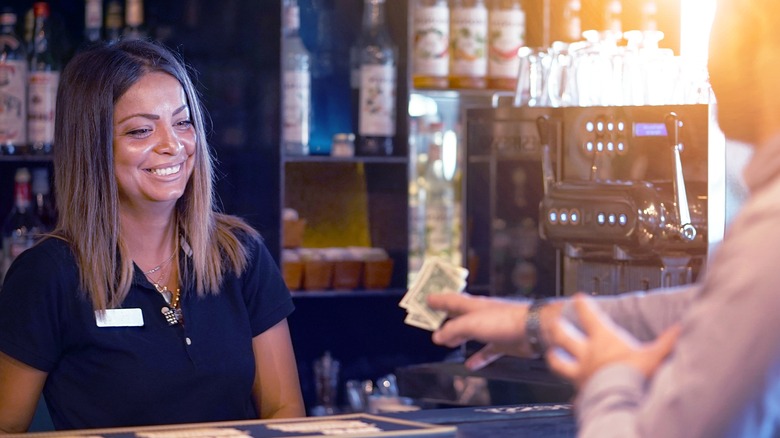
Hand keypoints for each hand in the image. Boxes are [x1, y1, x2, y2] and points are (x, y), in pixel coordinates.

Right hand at [427, 293, 531, 369]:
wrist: (534, 330)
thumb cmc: (504, 321)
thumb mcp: (472, 324)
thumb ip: (453, 330)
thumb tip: (437, 337)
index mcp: (474, 305)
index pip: (451, 300)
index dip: (438, 299)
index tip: (426, 298)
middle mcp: (482, 315)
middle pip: (460, 315)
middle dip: (446, 317)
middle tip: (431, 319)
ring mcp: (493, 328)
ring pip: (471, 332)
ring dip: (458, 337)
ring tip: (446, 343)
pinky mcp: (503, 342)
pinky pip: (487, 351)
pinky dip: (478, 357)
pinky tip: (470, 365)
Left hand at [546, 294, 680, 388]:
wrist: (622, 401)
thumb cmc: (634, 375)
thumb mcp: (654, 355)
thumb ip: (667, 341)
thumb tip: (681, 329)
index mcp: (602, 340)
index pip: (588, 315)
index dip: (582, 305)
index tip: (578, 298)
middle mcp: (586, 354)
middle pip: (564, 336)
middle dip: (558, 328)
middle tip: (554, 323)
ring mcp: (580, 373)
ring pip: (559, 362)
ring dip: (554, 358)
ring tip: (551, 355)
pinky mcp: (581, 392)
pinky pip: (573, 393)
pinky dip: (573, 395)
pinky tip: (572, 399)